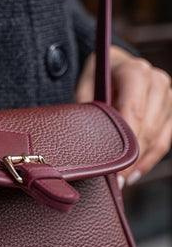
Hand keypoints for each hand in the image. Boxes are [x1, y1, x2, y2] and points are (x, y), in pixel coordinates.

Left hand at [75, 45, 171, 186]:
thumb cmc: (97, 79)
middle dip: (132, 159)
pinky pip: (164, 140)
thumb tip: (84, 149)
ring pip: (158, 137)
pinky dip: (150, 158)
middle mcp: (157, 82)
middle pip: (148, 129)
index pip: (134, 114)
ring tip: (124, 181)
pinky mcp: (171, 110)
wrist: (115, 64)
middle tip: (116, 182)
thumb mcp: (86, 90)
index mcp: (135, 72)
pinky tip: (135, 173)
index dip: (125, 145)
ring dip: (141, 162)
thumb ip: (88, 114)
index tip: (114, 169)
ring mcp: (168, 96)